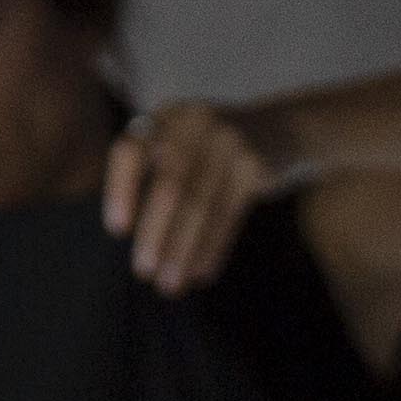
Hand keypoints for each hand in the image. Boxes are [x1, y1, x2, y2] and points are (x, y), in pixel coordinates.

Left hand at [103, 95, 285, 294]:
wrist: (284, 127)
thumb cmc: (214, 147)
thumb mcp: (183, 139)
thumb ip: (154, 166)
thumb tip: (123, 229)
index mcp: (167, 117)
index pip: (131, 151)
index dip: (121, 190)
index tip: (117, 230)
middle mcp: (196, 122)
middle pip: (170, 185)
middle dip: (155, 232)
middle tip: (144, 270)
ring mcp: (230, 141)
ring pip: (201, 205)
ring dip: (183, 249)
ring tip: (170, 283)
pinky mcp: (256, 164)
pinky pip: (229, 214)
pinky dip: (212, 247)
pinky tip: (201, 272)